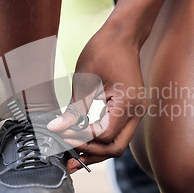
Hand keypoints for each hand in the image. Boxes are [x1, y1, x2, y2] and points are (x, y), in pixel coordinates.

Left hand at [48, 25, 146, 172]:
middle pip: (115, 148)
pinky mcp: (130, 111)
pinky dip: (99, 139)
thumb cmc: (103, 51)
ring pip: (117, 144)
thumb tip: (56, 129)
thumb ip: (73, 110)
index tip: (62, 133)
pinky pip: (116, 132)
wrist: (122, 36)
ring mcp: (136, 112)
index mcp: (128, 103)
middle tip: (67, 156)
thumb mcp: (84, 81)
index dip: (82, 138)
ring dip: (95, 150)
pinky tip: (82, 140)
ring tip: (71, 153)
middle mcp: (137, 112)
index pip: (104, 136)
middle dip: (91, 154)